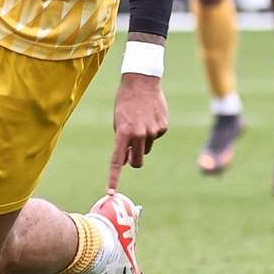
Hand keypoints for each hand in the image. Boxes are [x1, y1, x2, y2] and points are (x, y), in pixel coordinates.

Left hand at [107, 72, 168, 190]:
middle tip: (131, 150)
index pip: (117, 161)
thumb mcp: (118, 121)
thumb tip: (125, 161)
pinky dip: (153, 130)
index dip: (114, 178)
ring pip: (147, 148)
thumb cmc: (125, 102)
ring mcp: (153, 132)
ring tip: (140, 122)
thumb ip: (121, 141)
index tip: (110, 192)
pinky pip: (156, 136)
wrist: (141, 81)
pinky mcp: (163, 127)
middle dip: (133, 159)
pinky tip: (150, 116)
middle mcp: (139, 134)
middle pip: (137, 161)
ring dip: (143, 141)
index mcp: (123, 133)